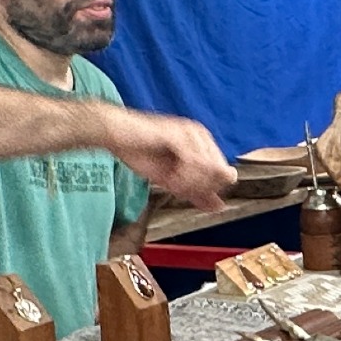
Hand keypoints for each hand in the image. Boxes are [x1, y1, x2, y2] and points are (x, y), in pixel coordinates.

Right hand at [106, 107, 234, 209]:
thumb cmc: (141, 153)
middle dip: (198, 187)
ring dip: (188, 183)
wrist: (117, 137)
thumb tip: (220, 207)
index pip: (223, 175)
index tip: (181, 190)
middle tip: (174, 187)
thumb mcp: (174, 180)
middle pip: (219, 174)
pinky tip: (169, 178)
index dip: (205, 190)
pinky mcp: (179, 134)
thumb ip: (197, 193)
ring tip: (170, 181)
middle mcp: (201, 136)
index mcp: (203, 144)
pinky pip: (193, 163)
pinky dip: (182, 177)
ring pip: (208, 170)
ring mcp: (191, 133)